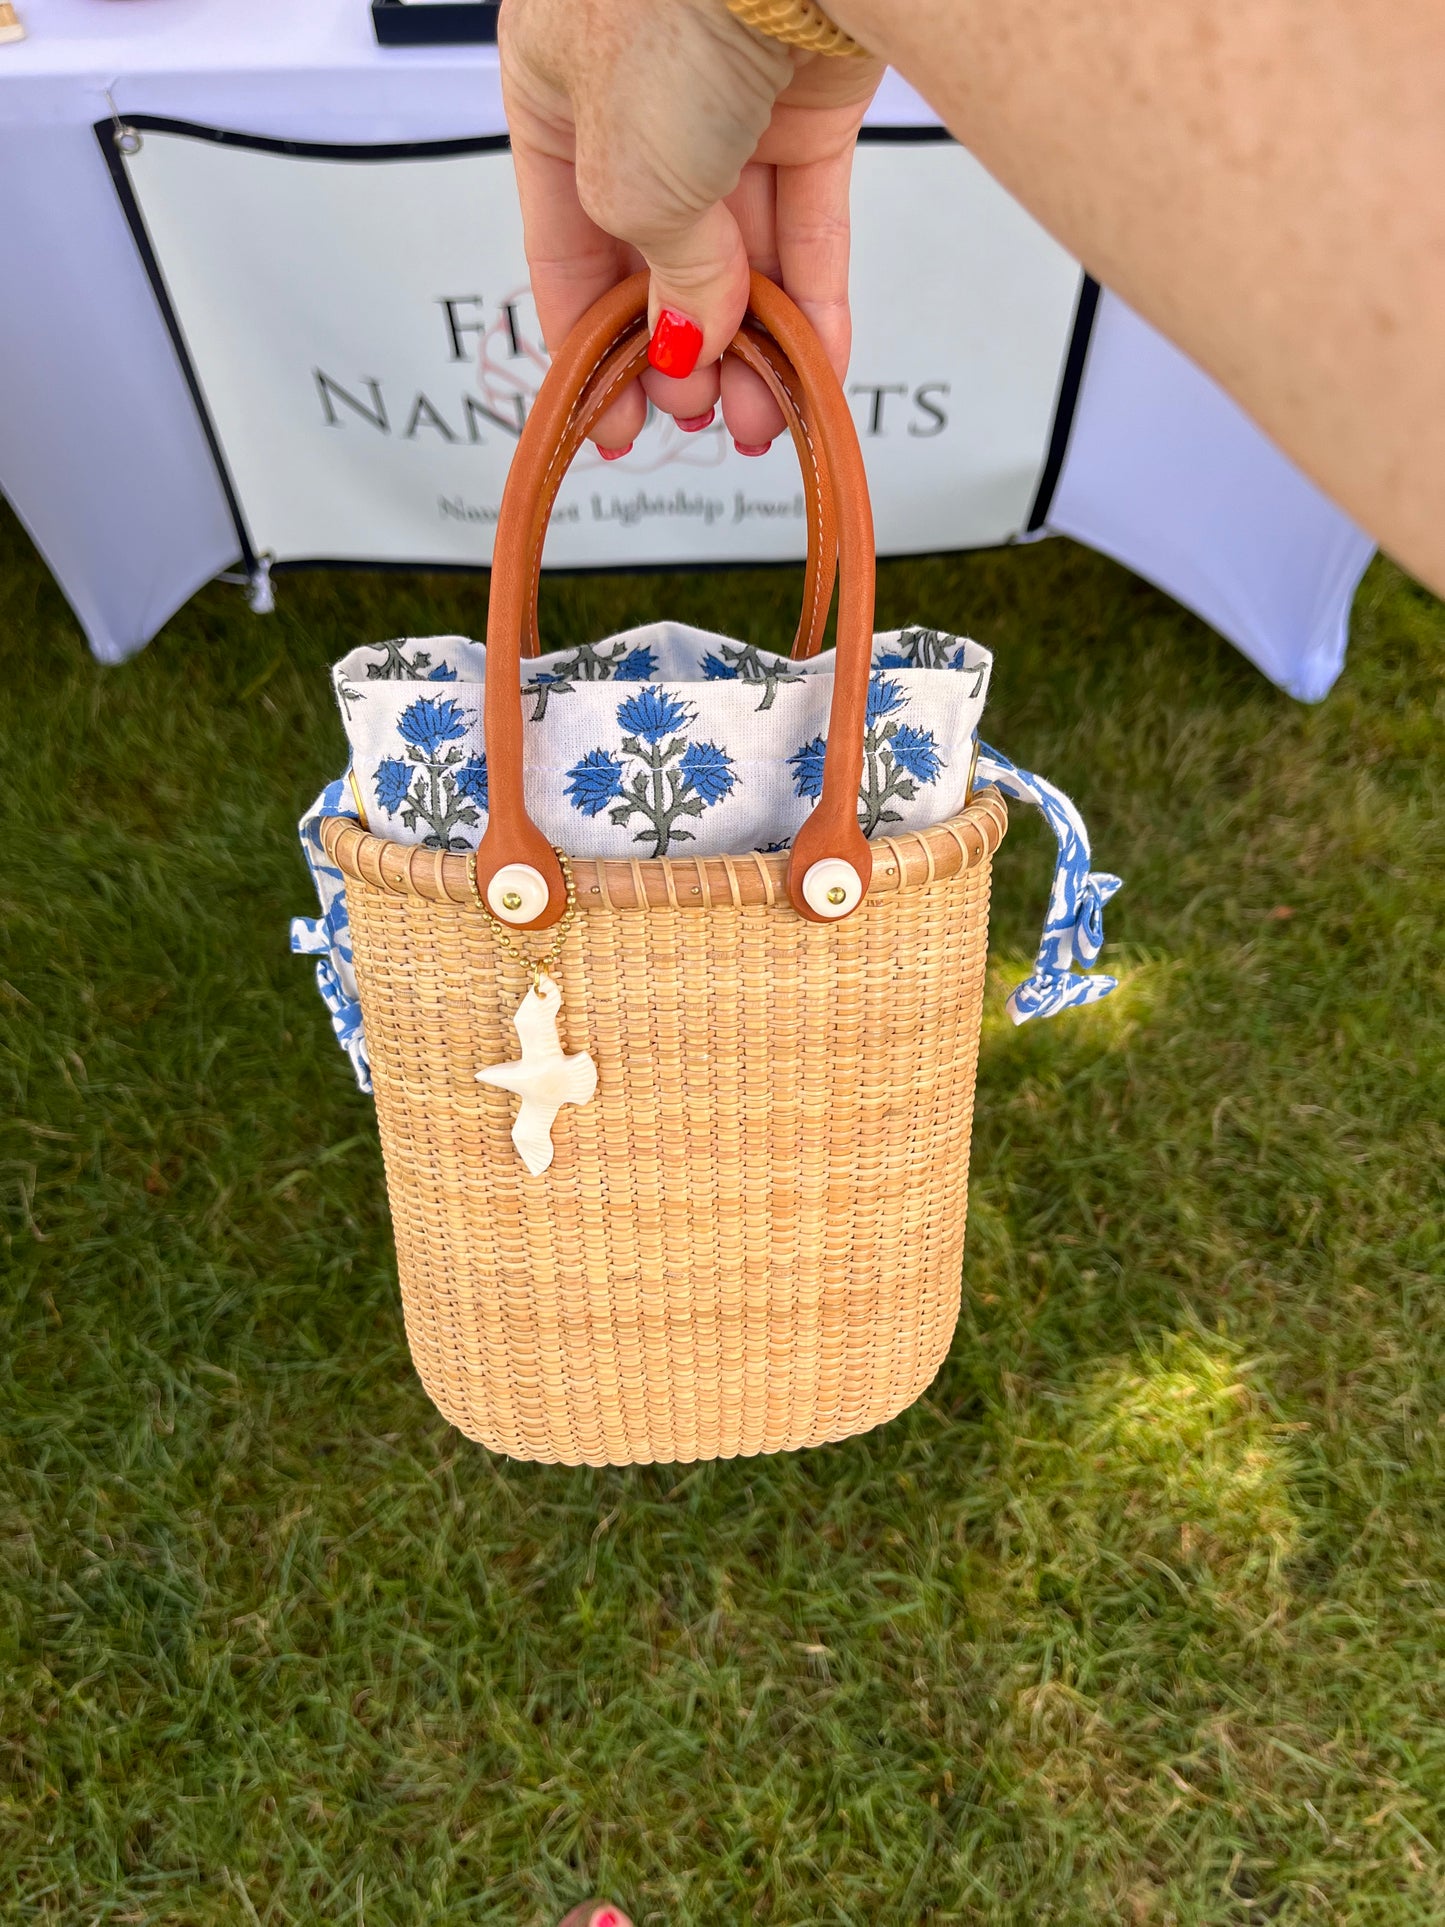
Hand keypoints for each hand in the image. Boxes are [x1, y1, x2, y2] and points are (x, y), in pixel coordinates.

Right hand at [500, 0, 882, 451]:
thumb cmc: (671, 10)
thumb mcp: (632, 182)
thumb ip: (660, 276)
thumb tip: (687, 339)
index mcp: (550, 89)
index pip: (563, 243)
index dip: (589, 343)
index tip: (615, 419)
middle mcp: (637, 89)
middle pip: (660, 252)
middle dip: (682, 349)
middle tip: (700, 416)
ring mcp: (730, 91)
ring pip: (741, 245)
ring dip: (752, 342)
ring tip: (760, 415)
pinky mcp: (814, 96)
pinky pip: (807, 218)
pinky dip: (812, 295)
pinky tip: (812, 365)